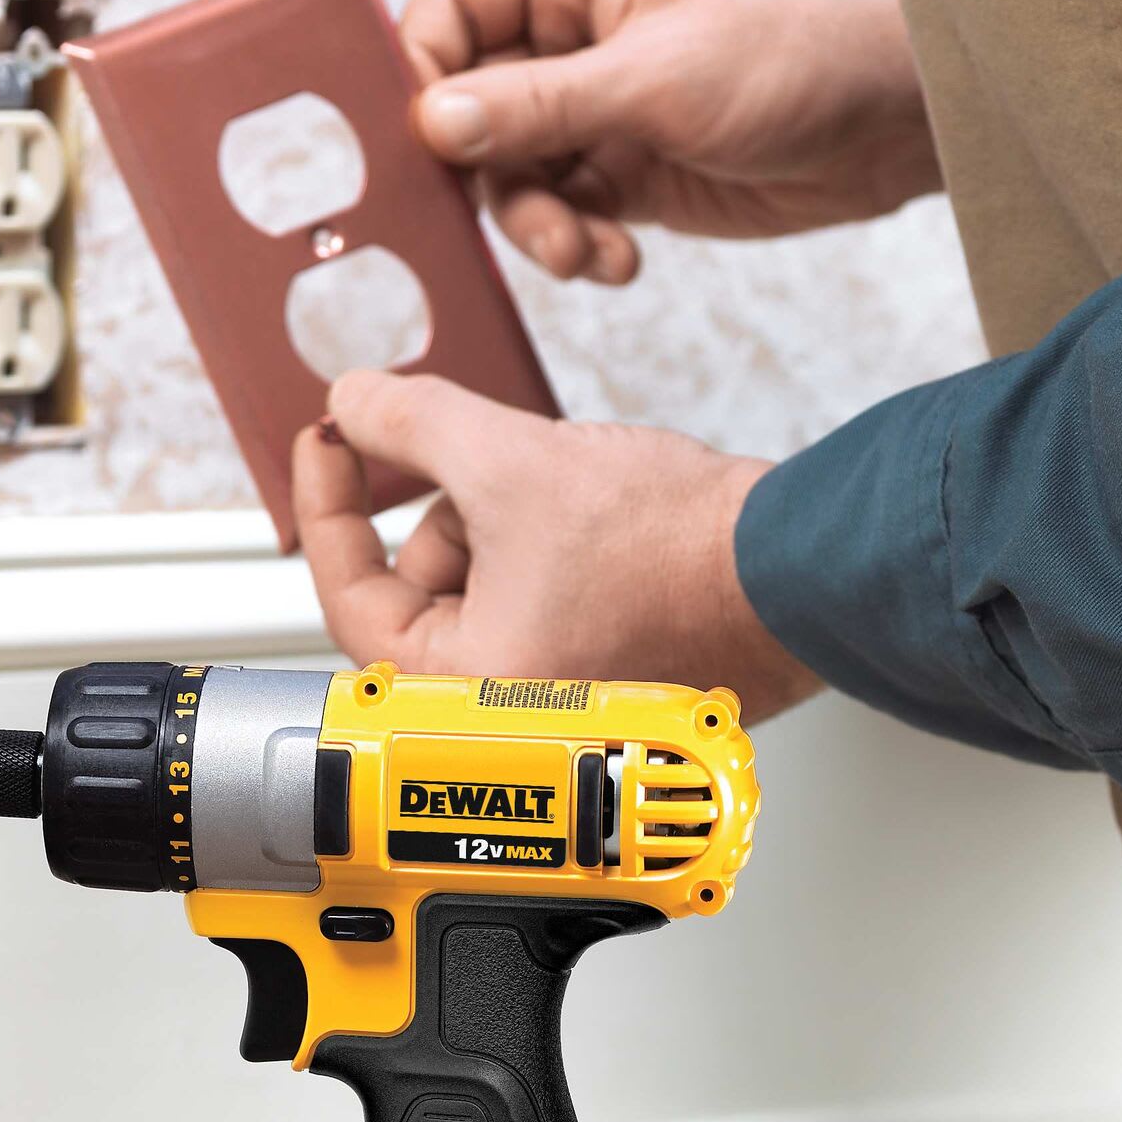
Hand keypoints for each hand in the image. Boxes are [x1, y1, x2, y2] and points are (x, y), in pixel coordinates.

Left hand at [291, 370, 824, 717]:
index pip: (350, 596)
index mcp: (460, 694)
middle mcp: (501, 719)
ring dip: (502, 525)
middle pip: (422, 591)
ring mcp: (551, 705)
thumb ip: (412, 422)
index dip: (329, 506)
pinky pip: (531, 603)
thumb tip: (353, 402)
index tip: (328, 443)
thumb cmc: (678, 556)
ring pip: (480, 590)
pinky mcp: (595, 682)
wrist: (793, 572)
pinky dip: (543, 553)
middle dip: (451, 510)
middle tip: (485, 458)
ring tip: (566, 499)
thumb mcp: (511, 459)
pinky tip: (594, 526)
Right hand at [402, 0, 940, 280]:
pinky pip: (562, 213)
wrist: (893, 120)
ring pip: (512, 172)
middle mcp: (573, 30)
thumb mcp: (656, 76)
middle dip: (492, 174)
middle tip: (531, 219)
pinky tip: (617, 263)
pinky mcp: (624, 169)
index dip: (426, 74)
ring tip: (586, 254)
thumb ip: (538, 104)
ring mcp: (596, 102)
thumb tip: (434, 123)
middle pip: (470, 103)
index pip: (452, 6)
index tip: (432, 143)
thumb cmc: (800, 46)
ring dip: (537, 226)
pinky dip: (576, 247)